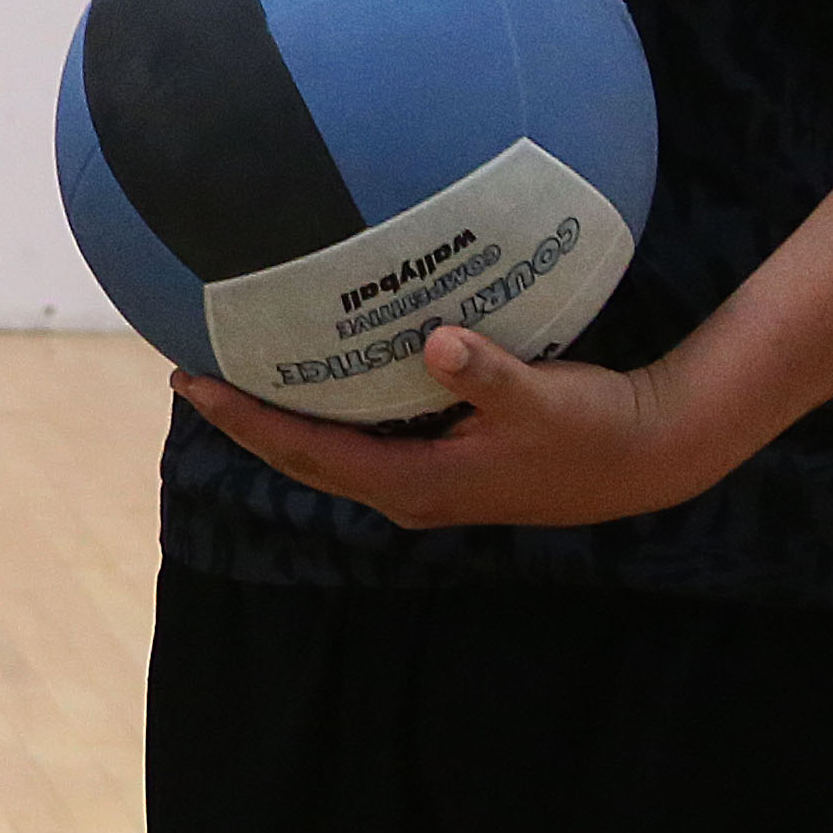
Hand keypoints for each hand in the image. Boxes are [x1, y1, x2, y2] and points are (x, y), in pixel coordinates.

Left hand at [169, 328, 748, 533]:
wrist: (645, 457)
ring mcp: (424, 482)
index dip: (246, 421)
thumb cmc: (592, 429)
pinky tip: (313, 368)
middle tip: (187, 371)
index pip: (307, 453)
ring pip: (329, 451)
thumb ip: (486, 372)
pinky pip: (362, 436)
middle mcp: (408, 491)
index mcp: (415, 485)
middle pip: (302, 458)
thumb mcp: (540, 398)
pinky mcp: (444, 464)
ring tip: (231, 369)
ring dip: (280, 416)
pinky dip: (326, 408)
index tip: (192, 383)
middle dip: (244, 420)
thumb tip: (436, 341)